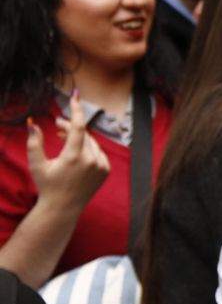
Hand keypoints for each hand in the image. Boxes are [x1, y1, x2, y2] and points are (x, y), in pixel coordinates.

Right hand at [26, 93, 109, 212]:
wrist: (63, 207)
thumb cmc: (47, 186)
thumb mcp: (36, 164)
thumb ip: (34, 143)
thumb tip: (33, 124)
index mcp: (74, 157)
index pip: (78, 126)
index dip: (77, 109)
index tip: (75, 96)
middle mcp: (91, 161)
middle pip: (83, 133)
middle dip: (70, 127)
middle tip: (58, 125)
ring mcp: (101, 166)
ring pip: (91, 142)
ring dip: (79, 137)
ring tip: (63, 139)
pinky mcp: (106, 170)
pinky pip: (98, 152)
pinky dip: (88, 148)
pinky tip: (76, 153)